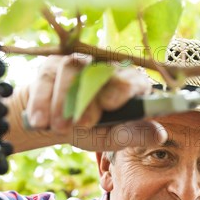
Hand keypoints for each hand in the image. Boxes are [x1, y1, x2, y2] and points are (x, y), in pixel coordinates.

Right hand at [7, 54, 166, 151]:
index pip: (132, 79)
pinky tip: (39, 121)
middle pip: (100, 72)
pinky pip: (47, 75)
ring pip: (72, 70)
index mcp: (128, 83)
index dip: (121, 89)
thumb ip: (132, 136)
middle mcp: (105, 67)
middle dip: (89, 98)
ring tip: (59, 128)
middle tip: (81, 124)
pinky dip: (42, 99)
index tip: (110, 105)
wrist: (53, 123)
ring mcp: (78, 62)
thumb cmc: (89, 129)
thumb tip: (159, 135)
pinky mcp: (52, 64)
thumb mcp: (111, 137)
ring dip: (63, 101)